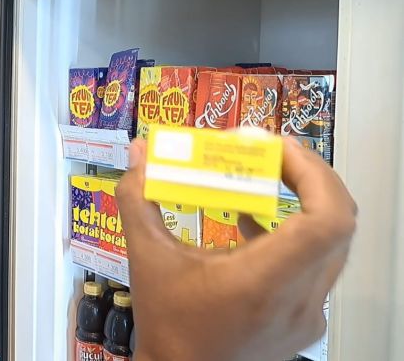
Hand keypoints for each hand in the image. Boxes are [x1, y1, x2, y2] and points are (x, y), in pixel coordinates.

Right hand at [118, 137, 356, 360]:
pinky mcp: (304, 321)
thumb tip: (139, 154)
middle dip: (309, 176)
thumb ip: (138, 199)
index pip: (326, 220)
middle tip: (272, 153)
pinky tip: (252, 224)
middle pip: (337, 223)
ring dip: (306, 202)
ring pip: (332, 243)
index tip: (277, 150)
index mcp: (262, 282)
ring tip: (266, 178)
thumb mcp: (146, 258)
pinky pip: (317, 265)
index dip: (312, 173)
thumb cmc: (166, 327)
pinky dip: (296, 233)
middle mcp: (297, 300)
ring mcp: (307, 314)